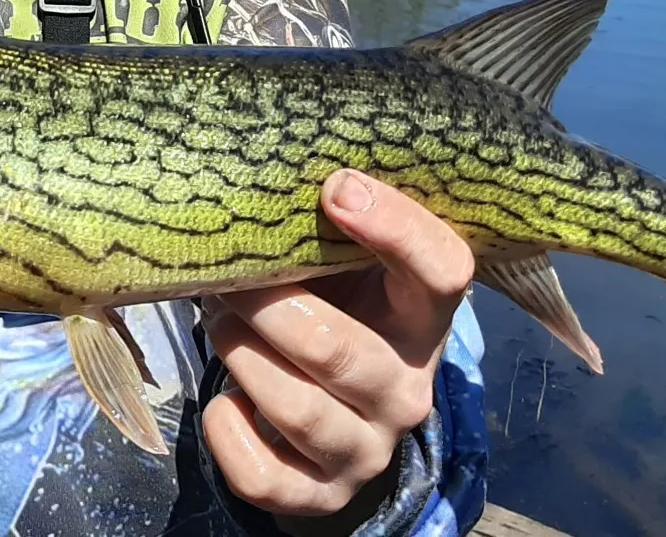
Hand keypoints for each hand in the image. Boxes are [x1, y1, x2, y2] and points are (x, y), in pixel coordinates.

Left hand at [201, 170, 474, 527]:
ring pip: (299, 410)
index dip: (395, 226)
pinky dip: (226, 433)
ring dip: (242, 356)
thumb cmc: (329, 311)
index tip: (335, 186)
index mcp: (421, 318)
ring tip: (221, 323)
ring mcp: (367, 449)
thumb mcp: (340, 269)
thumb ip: (321, 229)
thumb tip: (258, 170)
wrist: (329, 418)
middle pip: (341, 351)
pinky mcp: (320, 495)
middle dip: (267, 306)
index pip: (444, 271)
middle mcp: (406, 390)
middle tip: (227, 275)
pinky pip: (264, 476)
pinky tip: (221, 403)